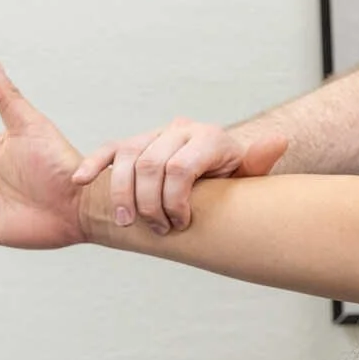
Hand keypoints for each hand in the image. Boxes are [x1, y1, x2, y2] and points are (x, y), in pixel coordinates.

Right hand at [70, 118, 287, 234]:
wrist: (221, 164)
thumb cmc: (233, 178)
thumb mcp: (249, 175)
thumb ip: (258, 162)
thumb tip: (279, 141)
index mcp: (209, 137)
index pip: (180, 167)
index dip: (175, 200)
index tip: (181, 224)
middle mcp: (180, 130)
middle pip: (150, 165)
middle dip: (150, 204)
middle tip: (158, 229)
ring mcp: (154, 135)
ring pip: (126, 157)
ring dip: (121, 193)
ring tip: (126, 221)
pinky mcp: (134, 143)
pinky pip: (109, 151)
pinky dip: (93, 165)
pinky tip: (80, 182)